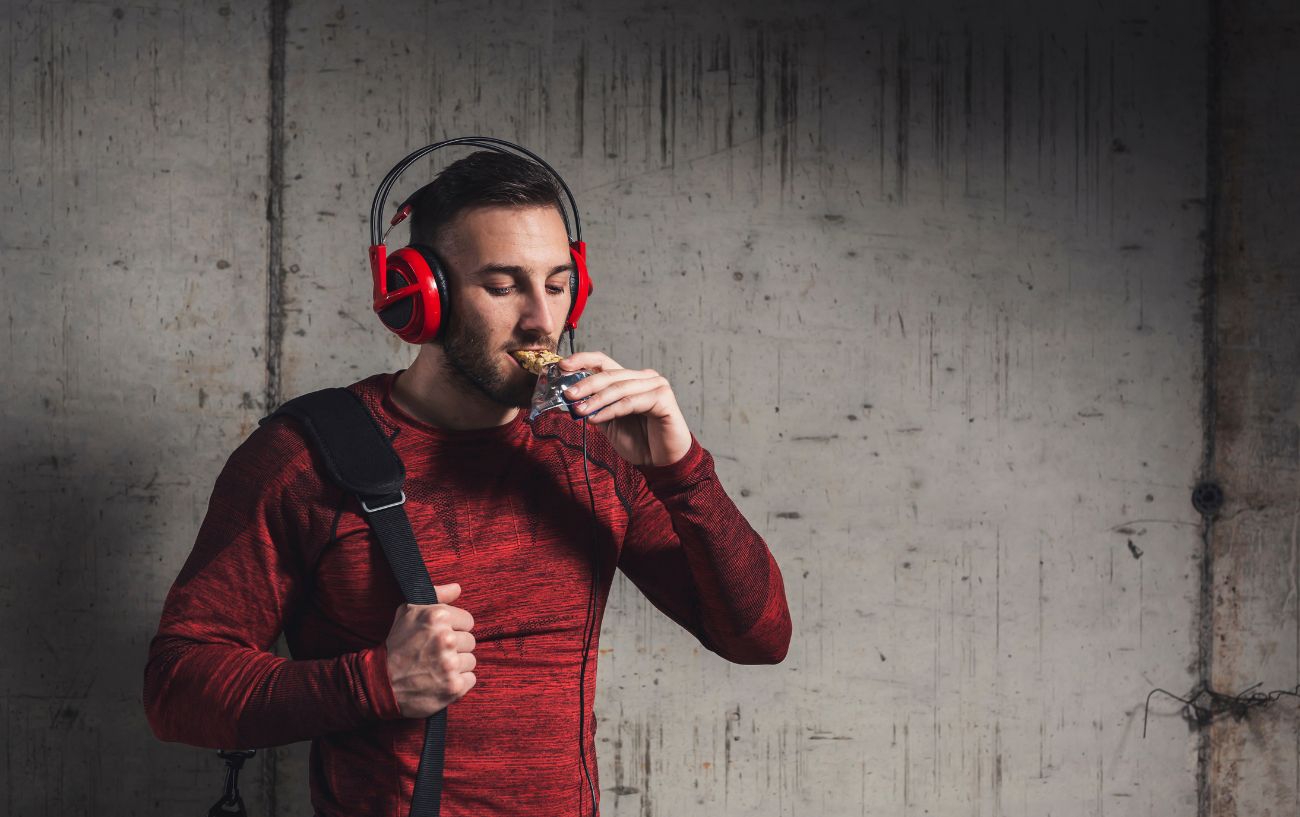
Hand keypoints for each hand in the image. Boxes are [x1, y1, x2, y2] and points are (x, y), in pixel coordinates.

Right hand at [384, 582, 476, 717]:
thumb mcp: (408, 612)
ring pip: (471, 660)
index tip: (440, 636)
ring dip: (457, 665)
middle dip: (456, 647)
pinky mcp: (454, 686)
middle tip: (435, 653)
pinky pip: (471, 678)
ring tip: (436, 667)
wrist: (382, 682)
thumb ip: (436, 595)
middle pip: (471, 641)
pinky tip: (441, 680)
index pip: (468, 621)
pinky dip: (458, 681)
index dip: (454, 629)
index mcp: (437, 616)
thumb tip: (457, 588)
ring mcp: (450, 664)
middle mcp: (445, 639)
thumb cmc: (397, 644)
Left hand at [558, 351, 691, 466]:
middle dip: (586, 384)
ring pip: (619, 388)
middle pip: (610, 374)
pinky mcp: (663, 398)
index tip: (563, 365)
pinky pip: (630, 402)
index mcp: (630, 378)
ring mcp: (656, 385)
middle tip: (568, 394)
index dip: (583, 360)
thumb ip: (594, 407)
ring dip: (596, 400)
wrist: (661, 462)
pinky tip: (595, 419)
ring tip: (579, 411)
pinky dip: (610, 410)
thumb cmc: (639, 441)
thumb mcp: (608, 421)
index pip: (604, 361)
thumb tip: (569, 398)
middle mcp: (644, 377)